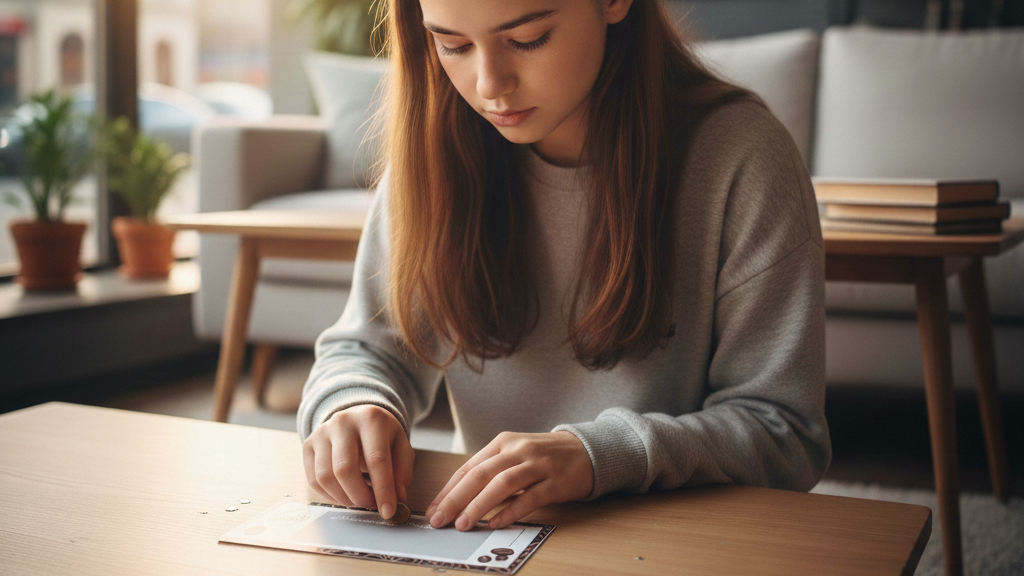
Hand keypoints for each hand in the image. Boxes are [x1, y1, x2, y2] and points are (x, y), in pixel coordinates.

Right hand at [301, 405, 414, 520]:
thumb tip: (397, 496)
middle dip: (360, 496)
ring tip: (359, 499)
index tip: (388, 511)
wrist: (356, 417)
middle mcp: (343, 422)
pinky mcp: (308, 445)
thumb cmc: (381, 434)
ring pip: (325, 477)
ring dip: (344, 497)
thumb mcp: (400, 445)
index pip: (377, 459)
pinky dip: (330, 495)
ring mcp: (322, 432)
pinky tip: (345, 494)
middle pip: (345, 469)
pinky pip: (314, 479)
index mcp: (371, 418)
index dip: (383, 490)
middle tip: (372, 505)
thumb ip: (402, 470)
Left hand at [425, 431, 592, 530]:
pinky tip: (496, 524)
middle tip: (440, 519)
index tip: (434, 509)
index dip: (449, 490)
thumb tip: (459, 499)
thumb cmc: (544, 456)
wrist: (586, 450)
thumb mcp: (515, 454)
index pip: (469, 467)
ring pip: (502, 484)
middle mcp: (518, 450)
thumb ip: (491, 471)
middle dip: (456, 499)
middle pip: (480, 474)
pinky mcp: (555, 482)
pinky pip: (529, 498)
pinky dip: (510, 511)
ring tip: (463, 524)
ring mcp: (537, 465)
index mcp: (503, 443)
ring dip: (479, 506)